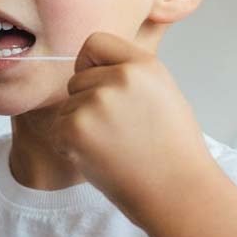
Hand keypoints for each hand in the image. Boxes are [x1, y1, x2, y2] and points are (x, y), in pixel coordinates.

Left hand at [55, 32, 215, 224]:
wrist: (178, 193)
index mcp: (143, 65)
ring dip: (80, 126)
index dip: (93, 65)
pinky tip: (100, 158)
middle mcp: (119, 78)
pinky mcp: (75, 129)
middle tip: (119, 131)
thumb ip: (130, 73)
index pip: (95, 43)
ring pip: (68, 106)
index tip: (103, 86)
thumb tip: (94, 65)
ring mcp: (95, 103)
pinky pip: (58, 128)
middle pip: (77, 78)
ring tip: (115, 147)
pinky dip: (70, 145)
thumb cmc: (173, 149)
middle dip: (88, 101)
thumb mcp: (163, 92)